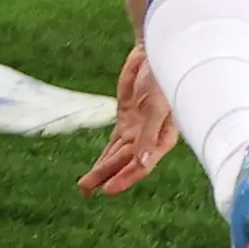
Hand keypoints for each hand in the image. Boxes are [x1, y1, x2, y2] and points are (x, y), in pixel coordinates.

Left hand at [76, 44, 173, 195]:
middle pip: (124, 164)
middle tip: (85, 191)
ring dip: (102, 171)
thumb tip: (143, 163)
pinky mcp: (126, 122)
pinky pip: (114, 145)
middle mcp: (149, 140)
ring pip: (116, 156)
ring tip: (85, 187)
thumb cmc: (163, 81)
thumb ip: (150, 135)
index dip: (125, 178)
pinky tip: (96, 170)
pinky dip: (105, 157)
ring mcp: (136, 132)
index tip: (107, 190)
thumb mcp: (158, 107)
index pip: (141, 165)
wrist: (155, 56)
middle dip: (106, 177)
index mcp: (162, 139)